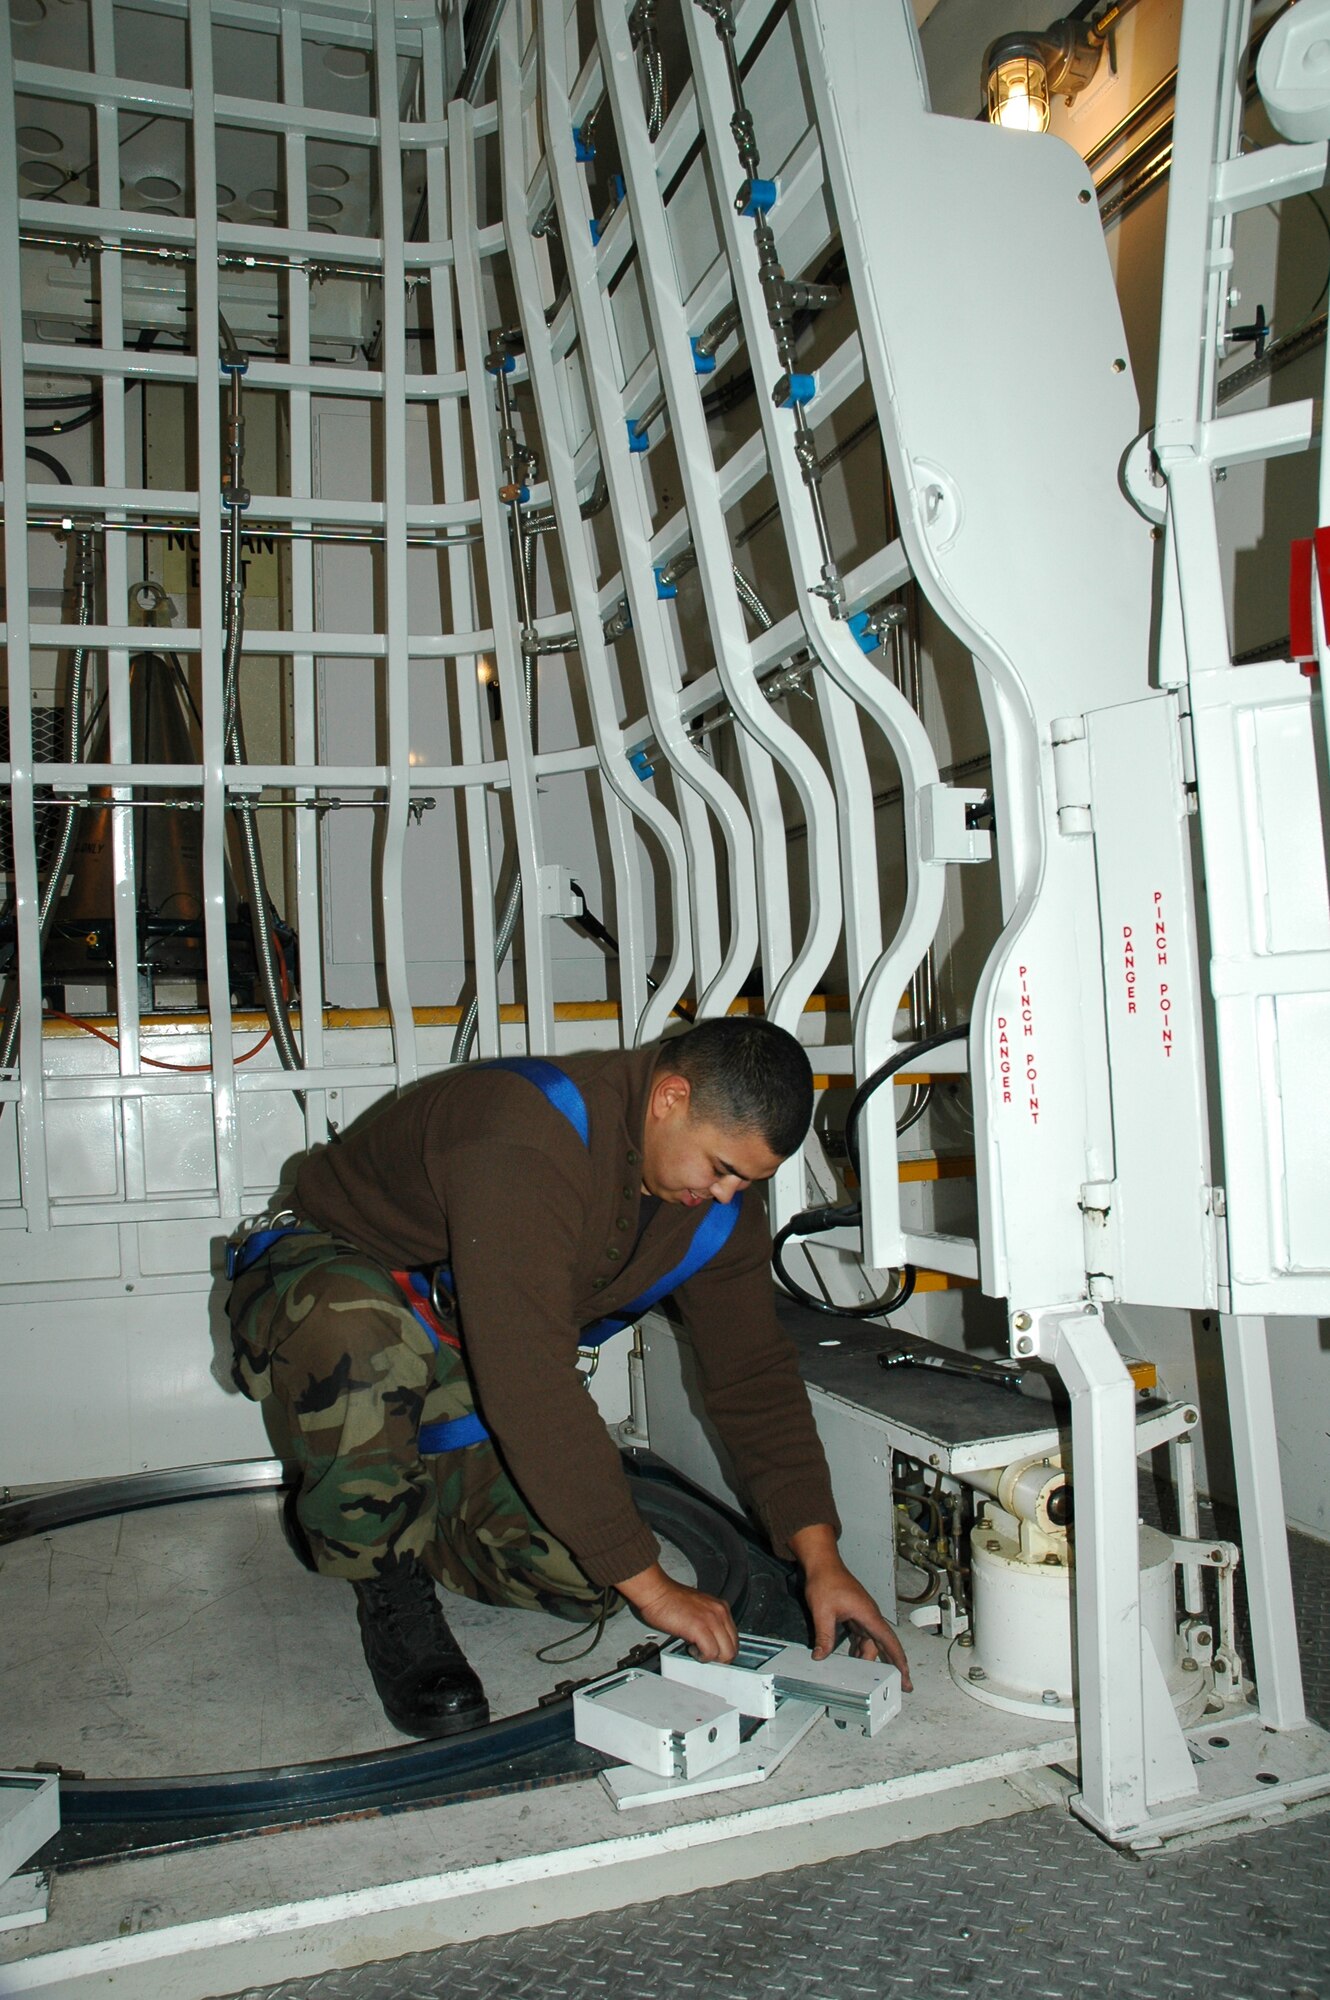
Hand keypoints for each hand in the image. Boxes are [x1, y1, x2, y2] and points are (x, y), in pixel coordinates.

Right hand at [617, 1561, 738, 1661]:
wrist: (656, 1592)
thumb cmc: (670, 1600)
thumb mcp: (698, 1609)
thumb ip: (708, 1623)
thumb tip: (710, 1641)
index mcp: (720, 1608)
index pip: (734, 1638)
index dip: (723, 1649)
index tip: (713, 1653)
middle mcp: (720, 1612)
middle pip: (734, 1647)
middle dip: (720, 1658)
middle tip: (705, 1656)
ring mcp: (711, 1620)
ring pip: (726, 1653)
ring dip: (711, 1659)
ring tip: (697, 1652)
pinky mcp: (700, 1628)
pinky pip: (711, 1653)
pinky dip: (702, 1657)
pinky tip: (691, 1649)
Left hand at [789, 1524, 912, 1691]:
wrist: (822, 1564)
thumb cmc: (826, 1581)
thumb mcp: (823, 1612)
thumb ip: (824, 1636)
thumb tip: (821, 1656)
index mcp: (868, 1615)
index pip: (889, 1642)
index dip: (899, 1661)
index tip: (906, 1677)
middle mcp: (870, 1616)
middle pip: (883, 1644)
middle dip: (892, 1664)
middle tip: (898, 1684)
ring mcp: (863, 1615)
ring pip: (872, 1641)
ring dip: (870, 1657)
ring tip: (869, 1677)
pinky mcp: (855, 1614)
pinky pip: (863, 1635)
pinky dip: (861, 1648)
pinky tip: (855, 1658)